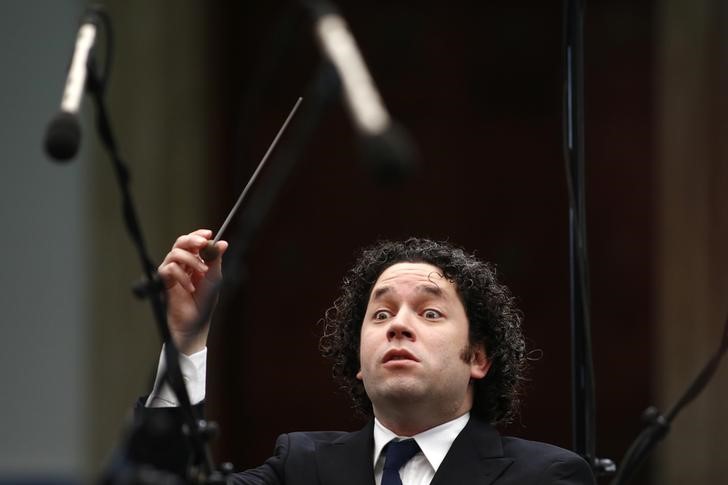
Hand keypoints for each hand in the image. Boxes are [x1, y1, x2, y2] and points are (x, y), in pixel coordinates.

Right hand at [157, 229, 227, 353]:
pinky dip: (182, 277)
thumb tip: (221, 243)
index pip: (192, 241)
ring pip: (175, 253)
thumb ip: (215, 260)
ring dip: (191, 260)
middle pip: (180, 242)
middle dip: (192, 240)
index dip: (198, 235)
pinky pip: (169, 269)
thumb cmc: (204, 302)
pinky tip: (191, 288)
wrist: (195, 322)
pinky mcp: (163, 281)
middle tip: (203, 243)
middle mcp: (181, 264)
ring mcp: (171, 272)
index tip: (209, 233)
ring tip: (203, 272)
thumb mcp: (214, 278)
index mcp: (194, 261)